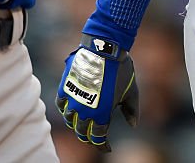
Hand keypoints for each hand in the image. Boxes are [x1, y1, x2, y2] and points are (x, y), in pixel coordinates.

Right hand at [56, 34, 138, 151]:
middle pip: (82, 132)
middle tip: (94, 137)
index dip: (103, 145)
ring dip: (76, 124)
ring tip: (82, 123)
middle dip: (88, 137)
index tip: (106, 147)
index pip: (99, 138)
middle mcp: (85, 111)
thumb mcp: (131, 91)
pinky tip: (70, 109)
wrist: (104, 47)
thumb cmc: (121, 69)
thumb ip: (131, 110)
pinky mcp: (65, 88)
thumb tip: (134, 125)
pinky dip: (65, 110)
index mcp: (102, 114)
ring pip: (70, 120)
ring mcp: (73, 100)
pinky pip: (61, 105)